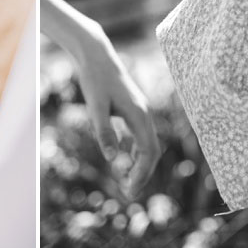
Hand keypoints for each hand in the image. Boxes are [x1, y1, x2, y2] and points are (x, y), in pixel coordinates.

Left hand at [69, 26, 160, 197]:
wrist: (96, 54)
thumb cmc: (95, 78)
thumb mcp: (95, 105)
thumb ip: (103, 131)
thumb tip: (112, 158)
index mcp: (139, 115)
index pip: (148, 152)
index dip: (142, 174)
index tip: (129, 191)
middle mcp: (143, 114)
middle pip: (151, 151)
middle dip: (142, 173)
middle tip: (128, 193)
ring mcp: (139, 110)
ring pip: (146, 143)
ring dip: (139, 163)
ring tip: (127, 180)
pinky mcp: (131, 107)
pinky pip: (139, 134)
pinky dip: (134, 149)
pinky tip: (123, 156)